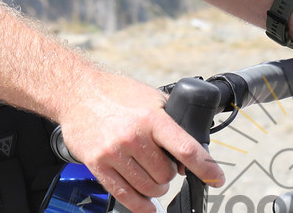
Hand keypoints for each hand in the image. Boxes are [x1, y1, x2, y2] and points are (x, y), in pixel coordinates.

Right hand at [54, 72, 224, 212]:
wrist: (76, 91)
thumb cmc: (114, 93)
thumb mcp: (149, 97)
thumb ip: (171, 121)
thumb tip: (190, 150)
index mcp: (151, 118)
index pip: (186, 149)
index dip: (206, 168)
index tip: (216, 178)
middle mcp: (133, 136)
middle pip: (166, 174)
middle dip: (169, 174)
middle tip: (163, 166)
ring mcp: (114, 153)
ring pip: (148, 188)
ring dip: (155, 188)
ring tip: (151, 177)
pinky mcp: (98, 165)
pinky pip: (125, 195)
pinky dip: (141, 205)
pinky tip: (148, 205)